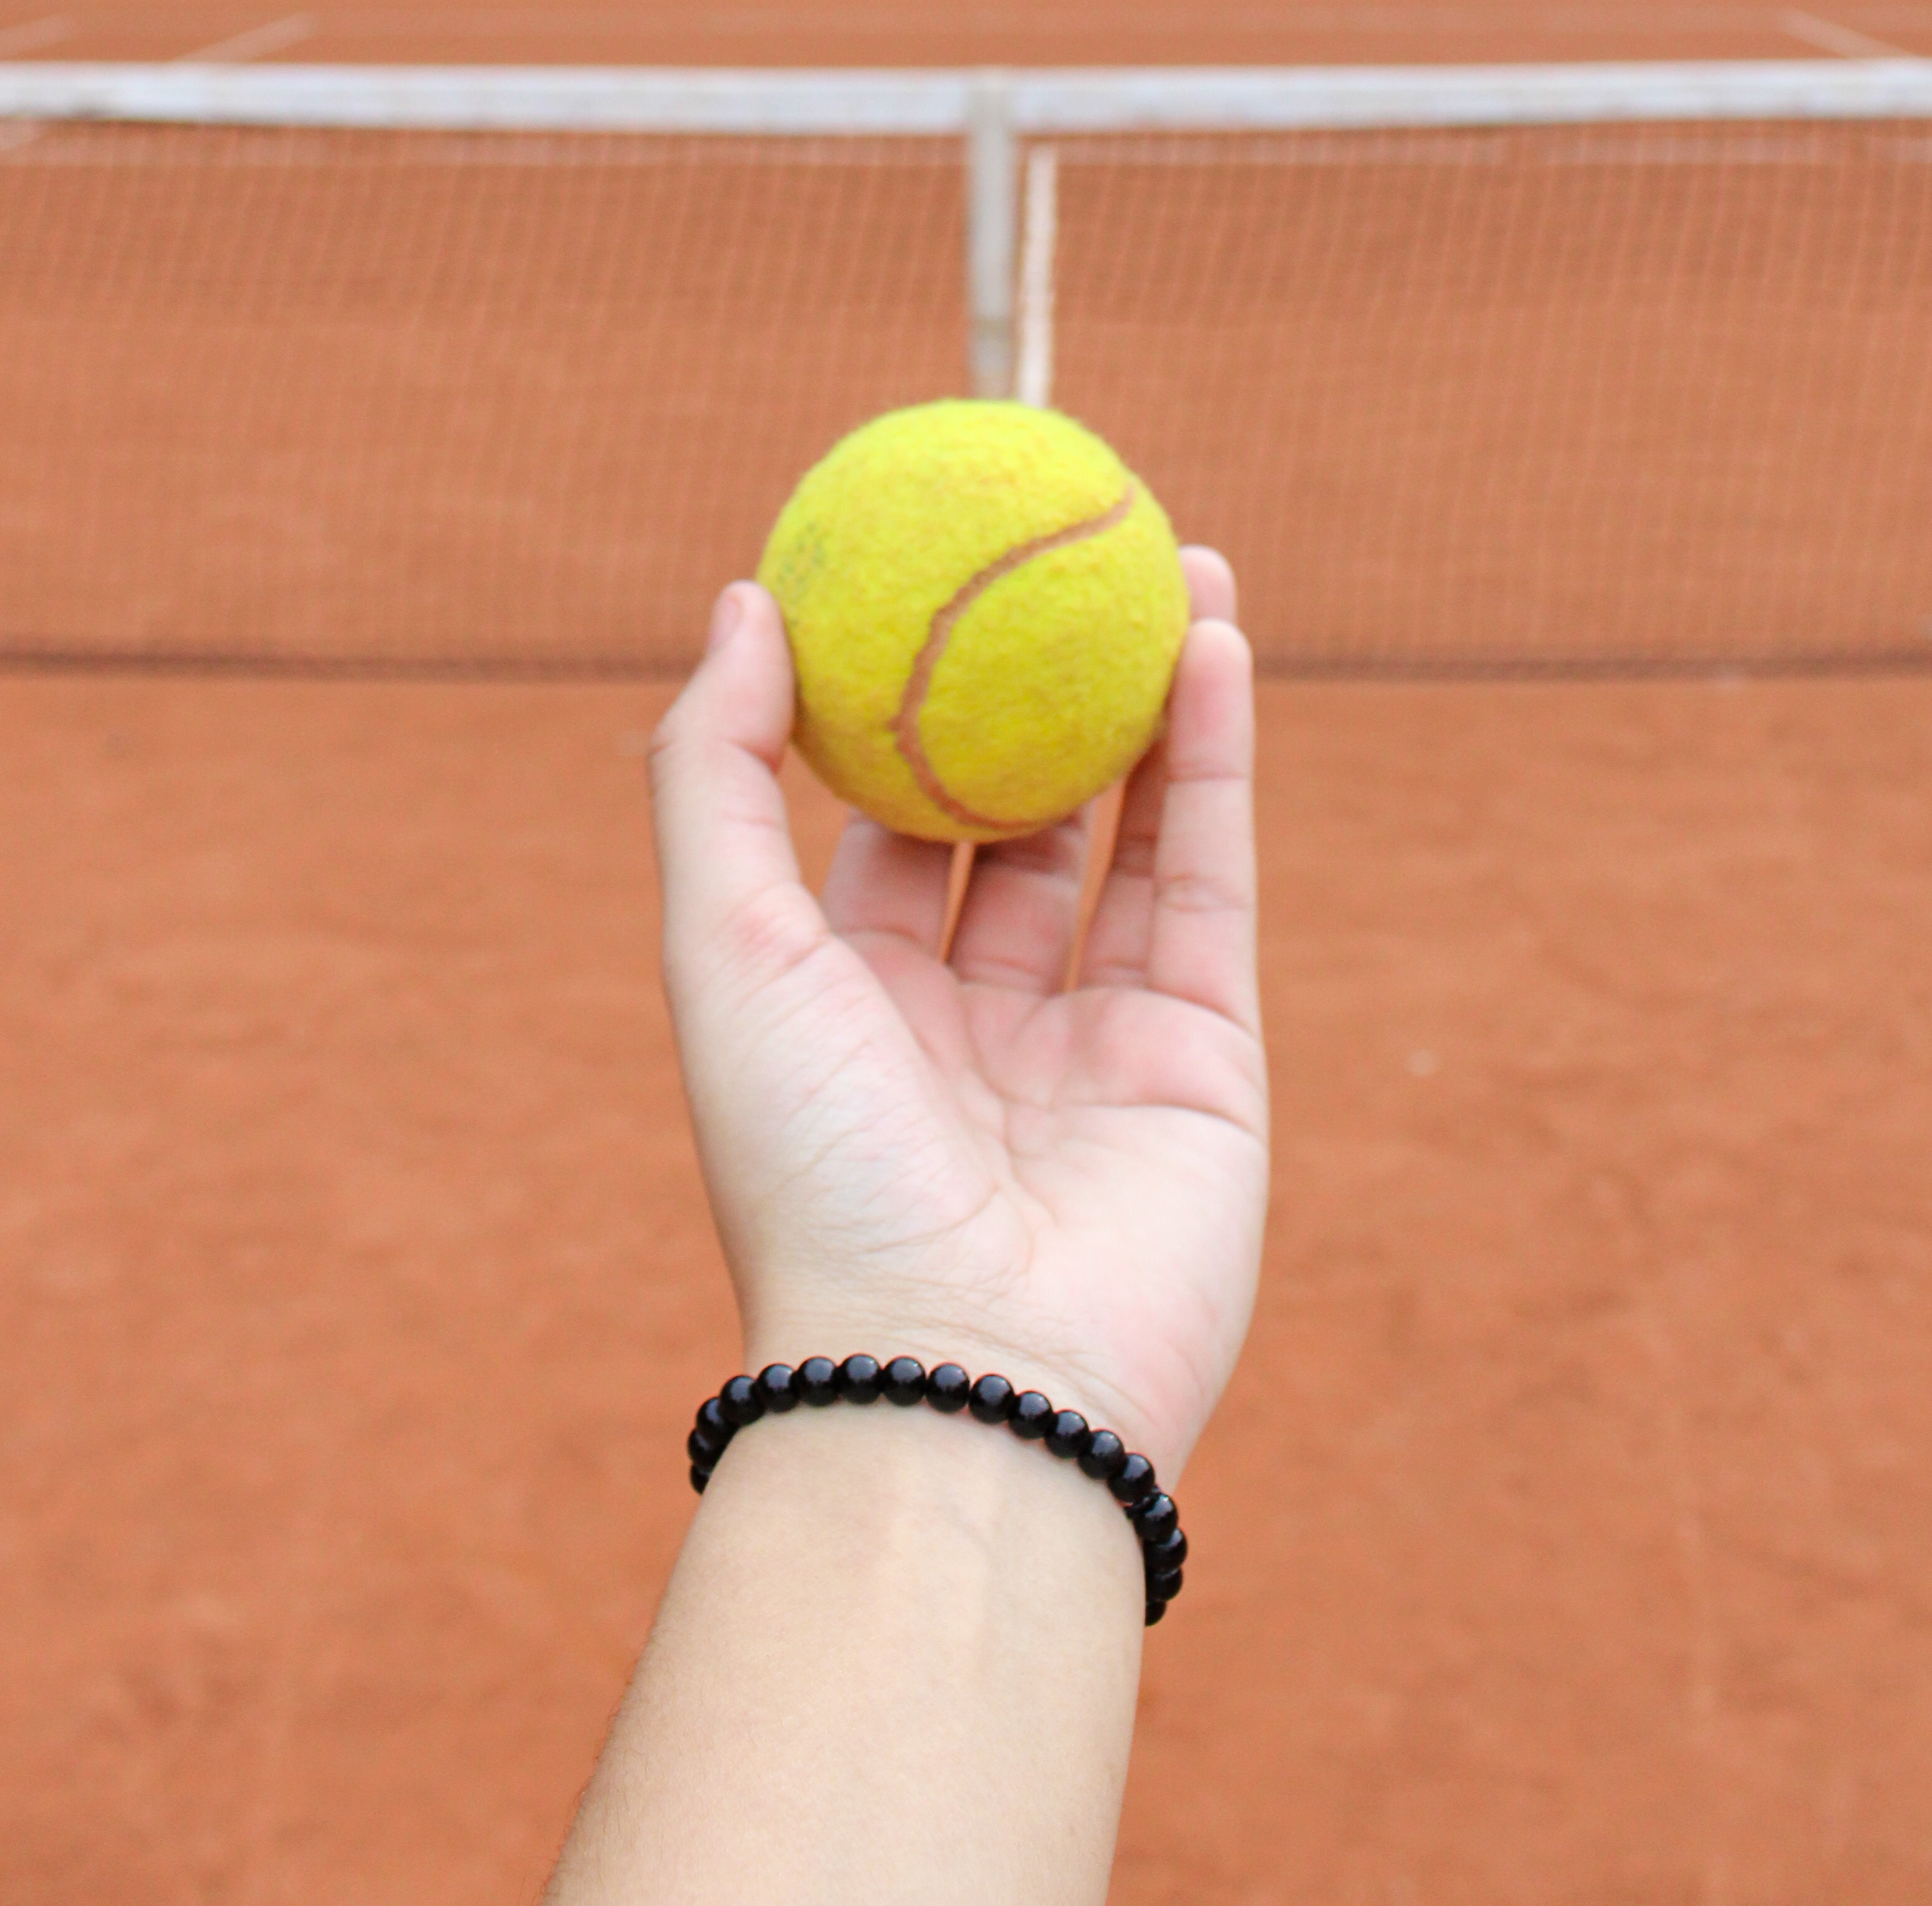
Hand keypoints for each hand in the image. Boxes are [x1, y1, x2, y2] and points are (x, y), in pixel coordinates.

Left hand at [648, 554, 1266, 1482]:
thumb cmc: (811, 1168)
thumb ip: (716, 772)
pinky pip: (1210, 881)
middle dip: (1040, 693)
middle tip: (1061, 557)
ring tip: (1170, 564)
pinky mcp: (1202, 1059)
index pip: (878, 826)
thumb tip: (744, 600)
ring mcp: (1093, 1041)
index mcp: (850, 1008)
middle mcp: (972, 1023)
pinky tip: (1213, 643)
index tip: (920, 579)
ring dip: (1151, 700)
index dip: (900, 704)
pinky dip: (1214, 761)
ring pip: (1129, 836)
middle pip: (1016, 821)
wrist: (960, 1373)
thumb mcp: (721, 946)